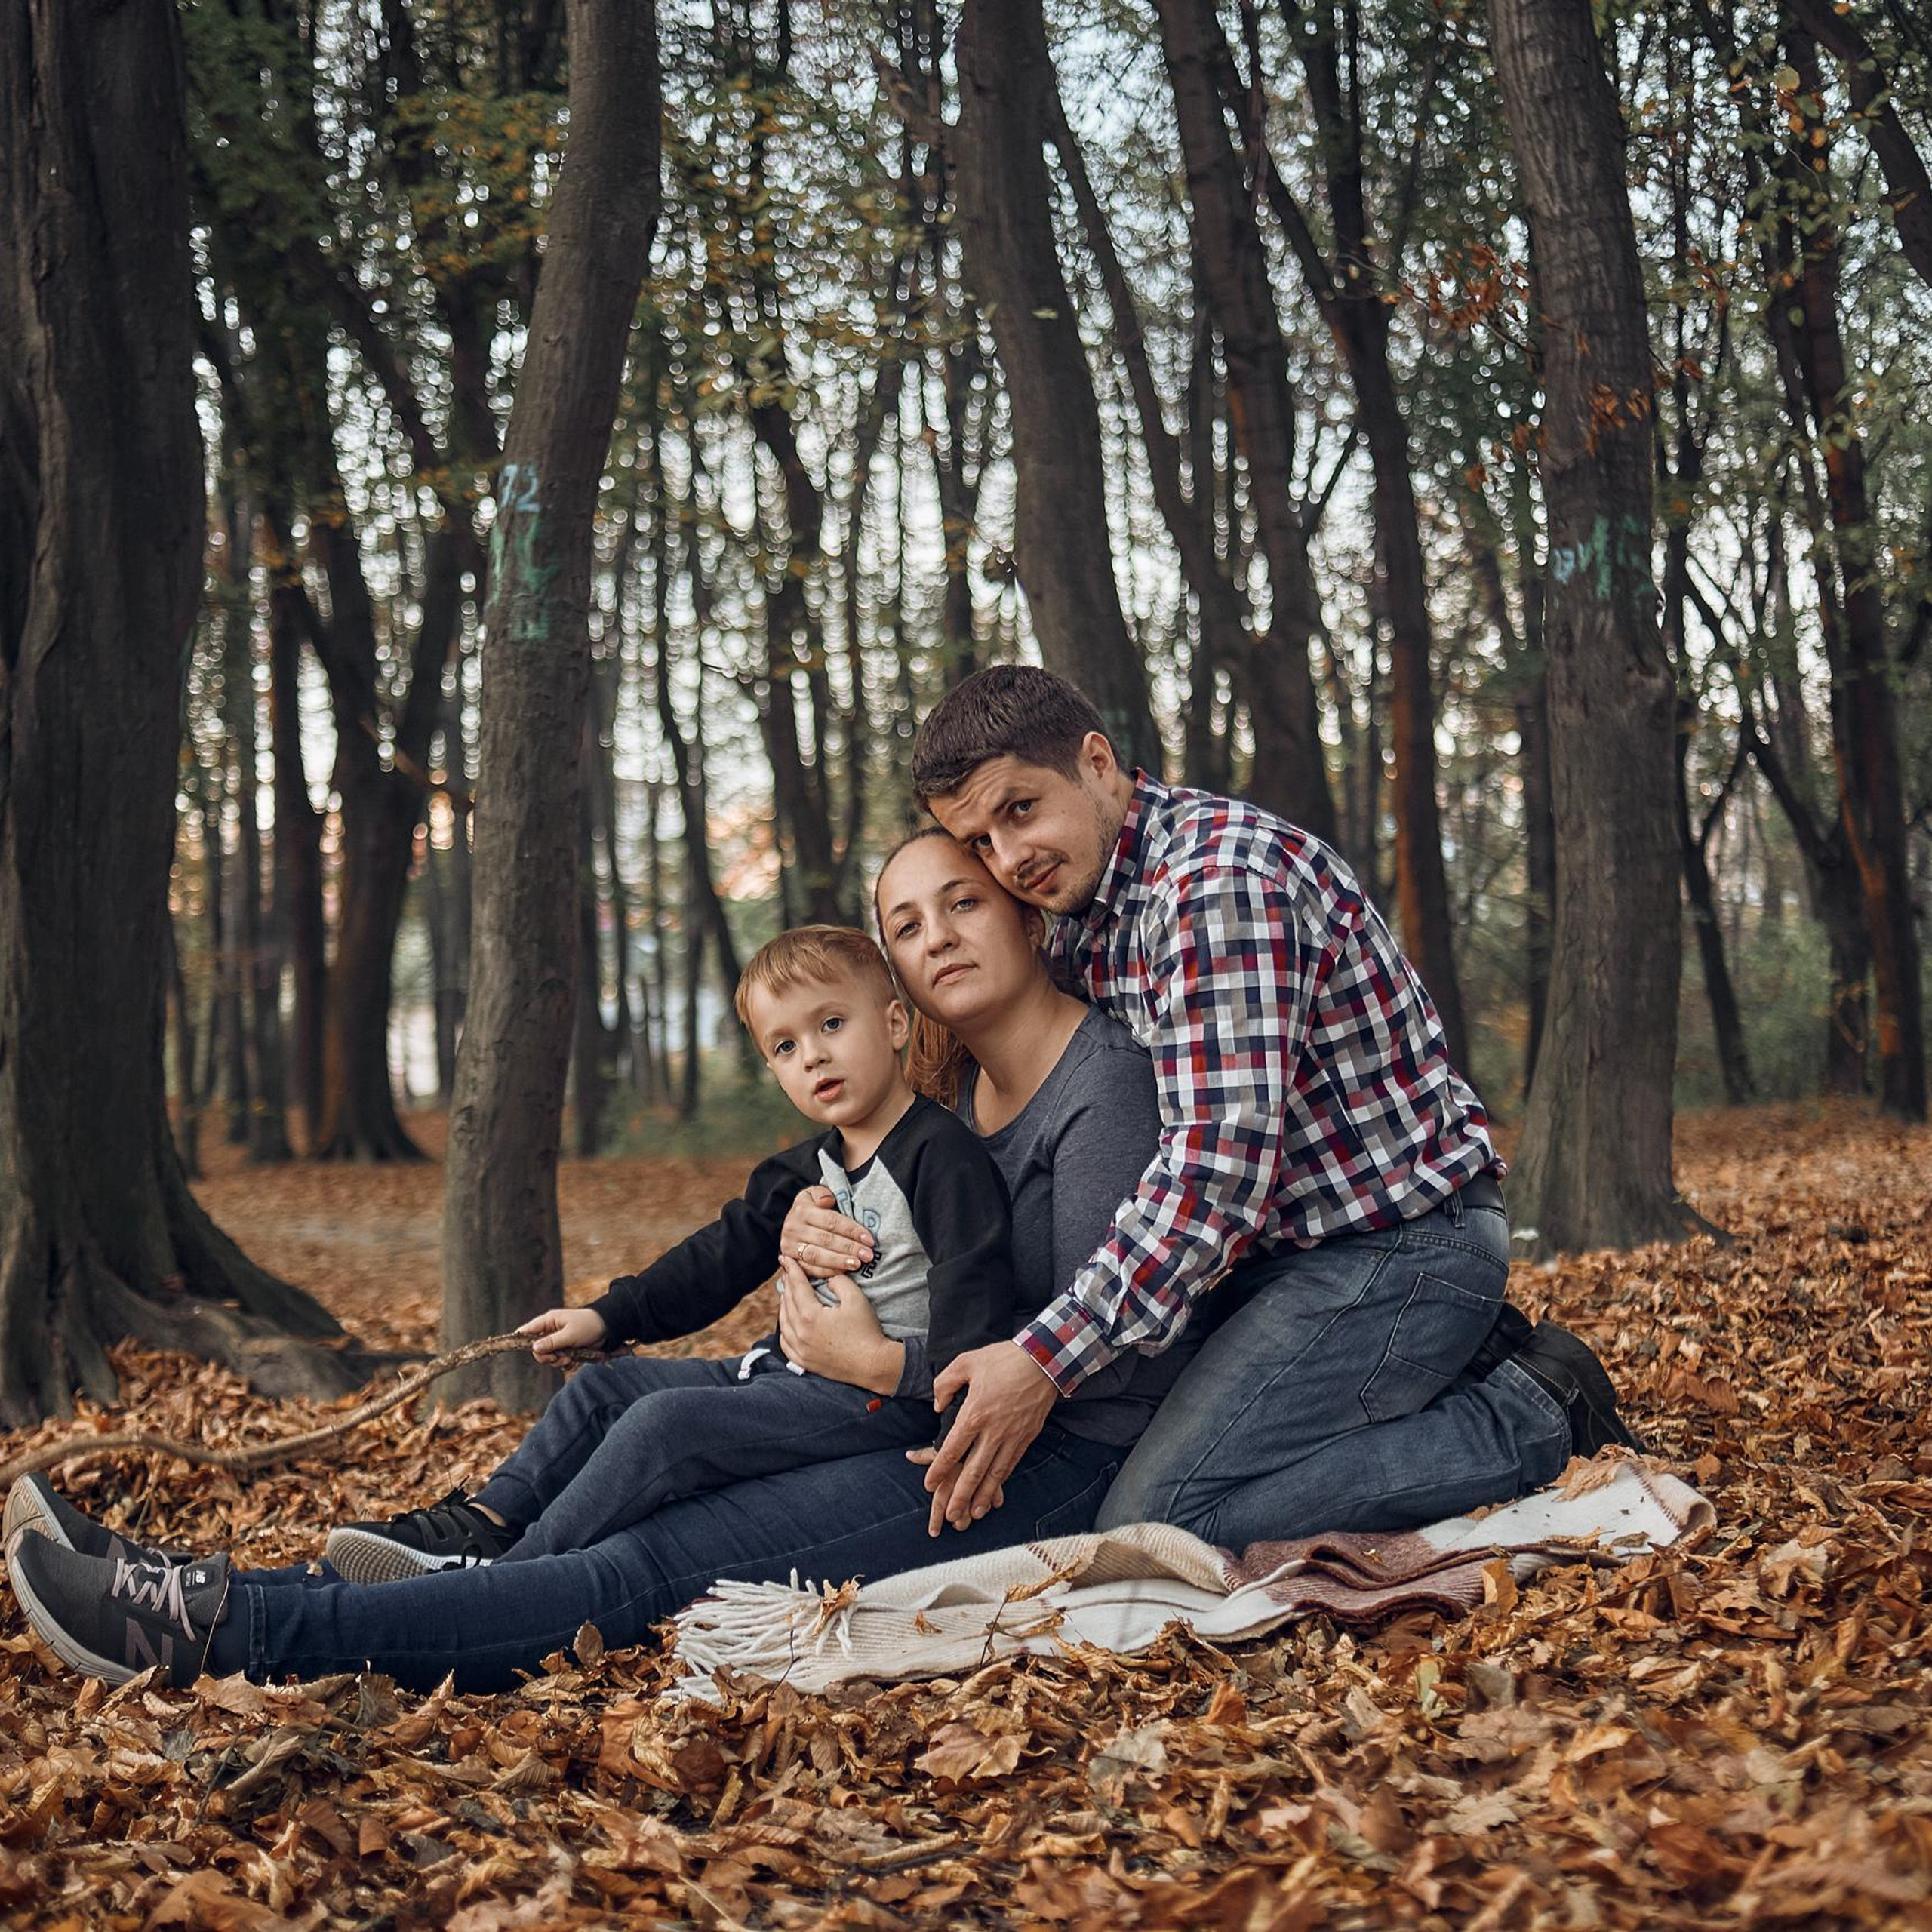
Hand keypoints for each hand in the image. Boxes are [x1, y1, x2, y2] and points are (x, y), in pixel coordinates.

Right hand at [517, 1305, 608, 1362]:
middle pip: (537, 1349)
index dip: (520, 1340)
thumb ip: (552, 1342)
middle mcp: (551, 1331)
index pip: (527, 1330)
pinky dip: (564, 1364)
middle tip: (556, 1358)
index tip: (520, 1349)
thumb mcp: (570, 1334)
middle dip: (546, 1357)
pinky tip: (573, 1361)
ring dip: (557, 1362)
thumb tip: (534, 1348)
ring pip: (548, 1357)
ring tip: (568, 1359)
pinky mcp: (566, 1350)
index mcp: (549, 1322)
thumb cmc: (589, 1326)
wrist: (608, 1330)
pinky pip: (558, 1361)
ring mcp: (559, 1341)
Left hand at [777, 1256, 902, 1393]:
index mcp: (811, 1316)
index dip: (792, 1270)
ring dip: (783, 1306)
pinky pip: (785, 1344)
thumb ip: (839, 1281)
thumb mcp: (856, 1299)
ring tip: (786, 1294)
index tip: (786, 1259)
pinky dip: (784, 1330)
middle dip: (787, 1285)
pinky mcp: (804, 1362)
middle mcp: (800, 1334)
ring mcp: (801, 1350)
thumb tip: (827, 1276)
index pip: (797, 1287)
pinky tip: (787, 1323)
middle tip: (787, 1272)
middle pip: (787, 1303)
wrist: (873, 1364)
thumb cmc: (866, 1331)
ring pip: (783, 1323)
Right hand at [778, 1184, 875, 1276]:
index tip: (869, 1239)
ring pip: (817, 1256)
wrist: (792, 1222)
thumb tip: (828, 1201)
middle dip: (850, 1248)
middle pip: (826, 1239)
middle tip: (868, 1255)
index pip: (831, 1221)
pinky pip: (810, 1269)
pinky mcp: (791, 1261)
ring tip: (857, 1264)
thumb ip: (822, 1193)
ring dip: (839, 1261)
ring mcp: (789, 1246)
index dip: (852, 1230)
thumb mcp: (813, 1194)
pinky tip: (843, 1271)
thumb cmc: (810, 1208)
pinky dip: (828, 1271)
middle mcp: (793, 1228)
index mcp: (802, 1210)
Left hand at [921, 1341, 1057, 1535]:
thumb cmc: (1003, 1359)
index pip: (952, 1449)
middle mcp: (993, 1430)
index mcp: (975, 1413)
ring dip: (982, 1496)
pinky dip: (1001, 1483)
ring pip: (994, 1473)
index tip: (929, 1485)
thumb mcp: (966, 1361)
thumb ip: (946, 1384)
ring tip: (972, 1514)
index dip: (939, 1470)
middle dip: (959, 1495)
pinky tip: (995, 1493)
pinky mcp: (1027, 1437)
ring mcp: (1012, 1436)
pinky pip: (1011, 1464)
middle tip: (950, 1516)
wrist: (1044, 1360)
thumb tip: (938, 1405)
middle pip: (973, 1470)